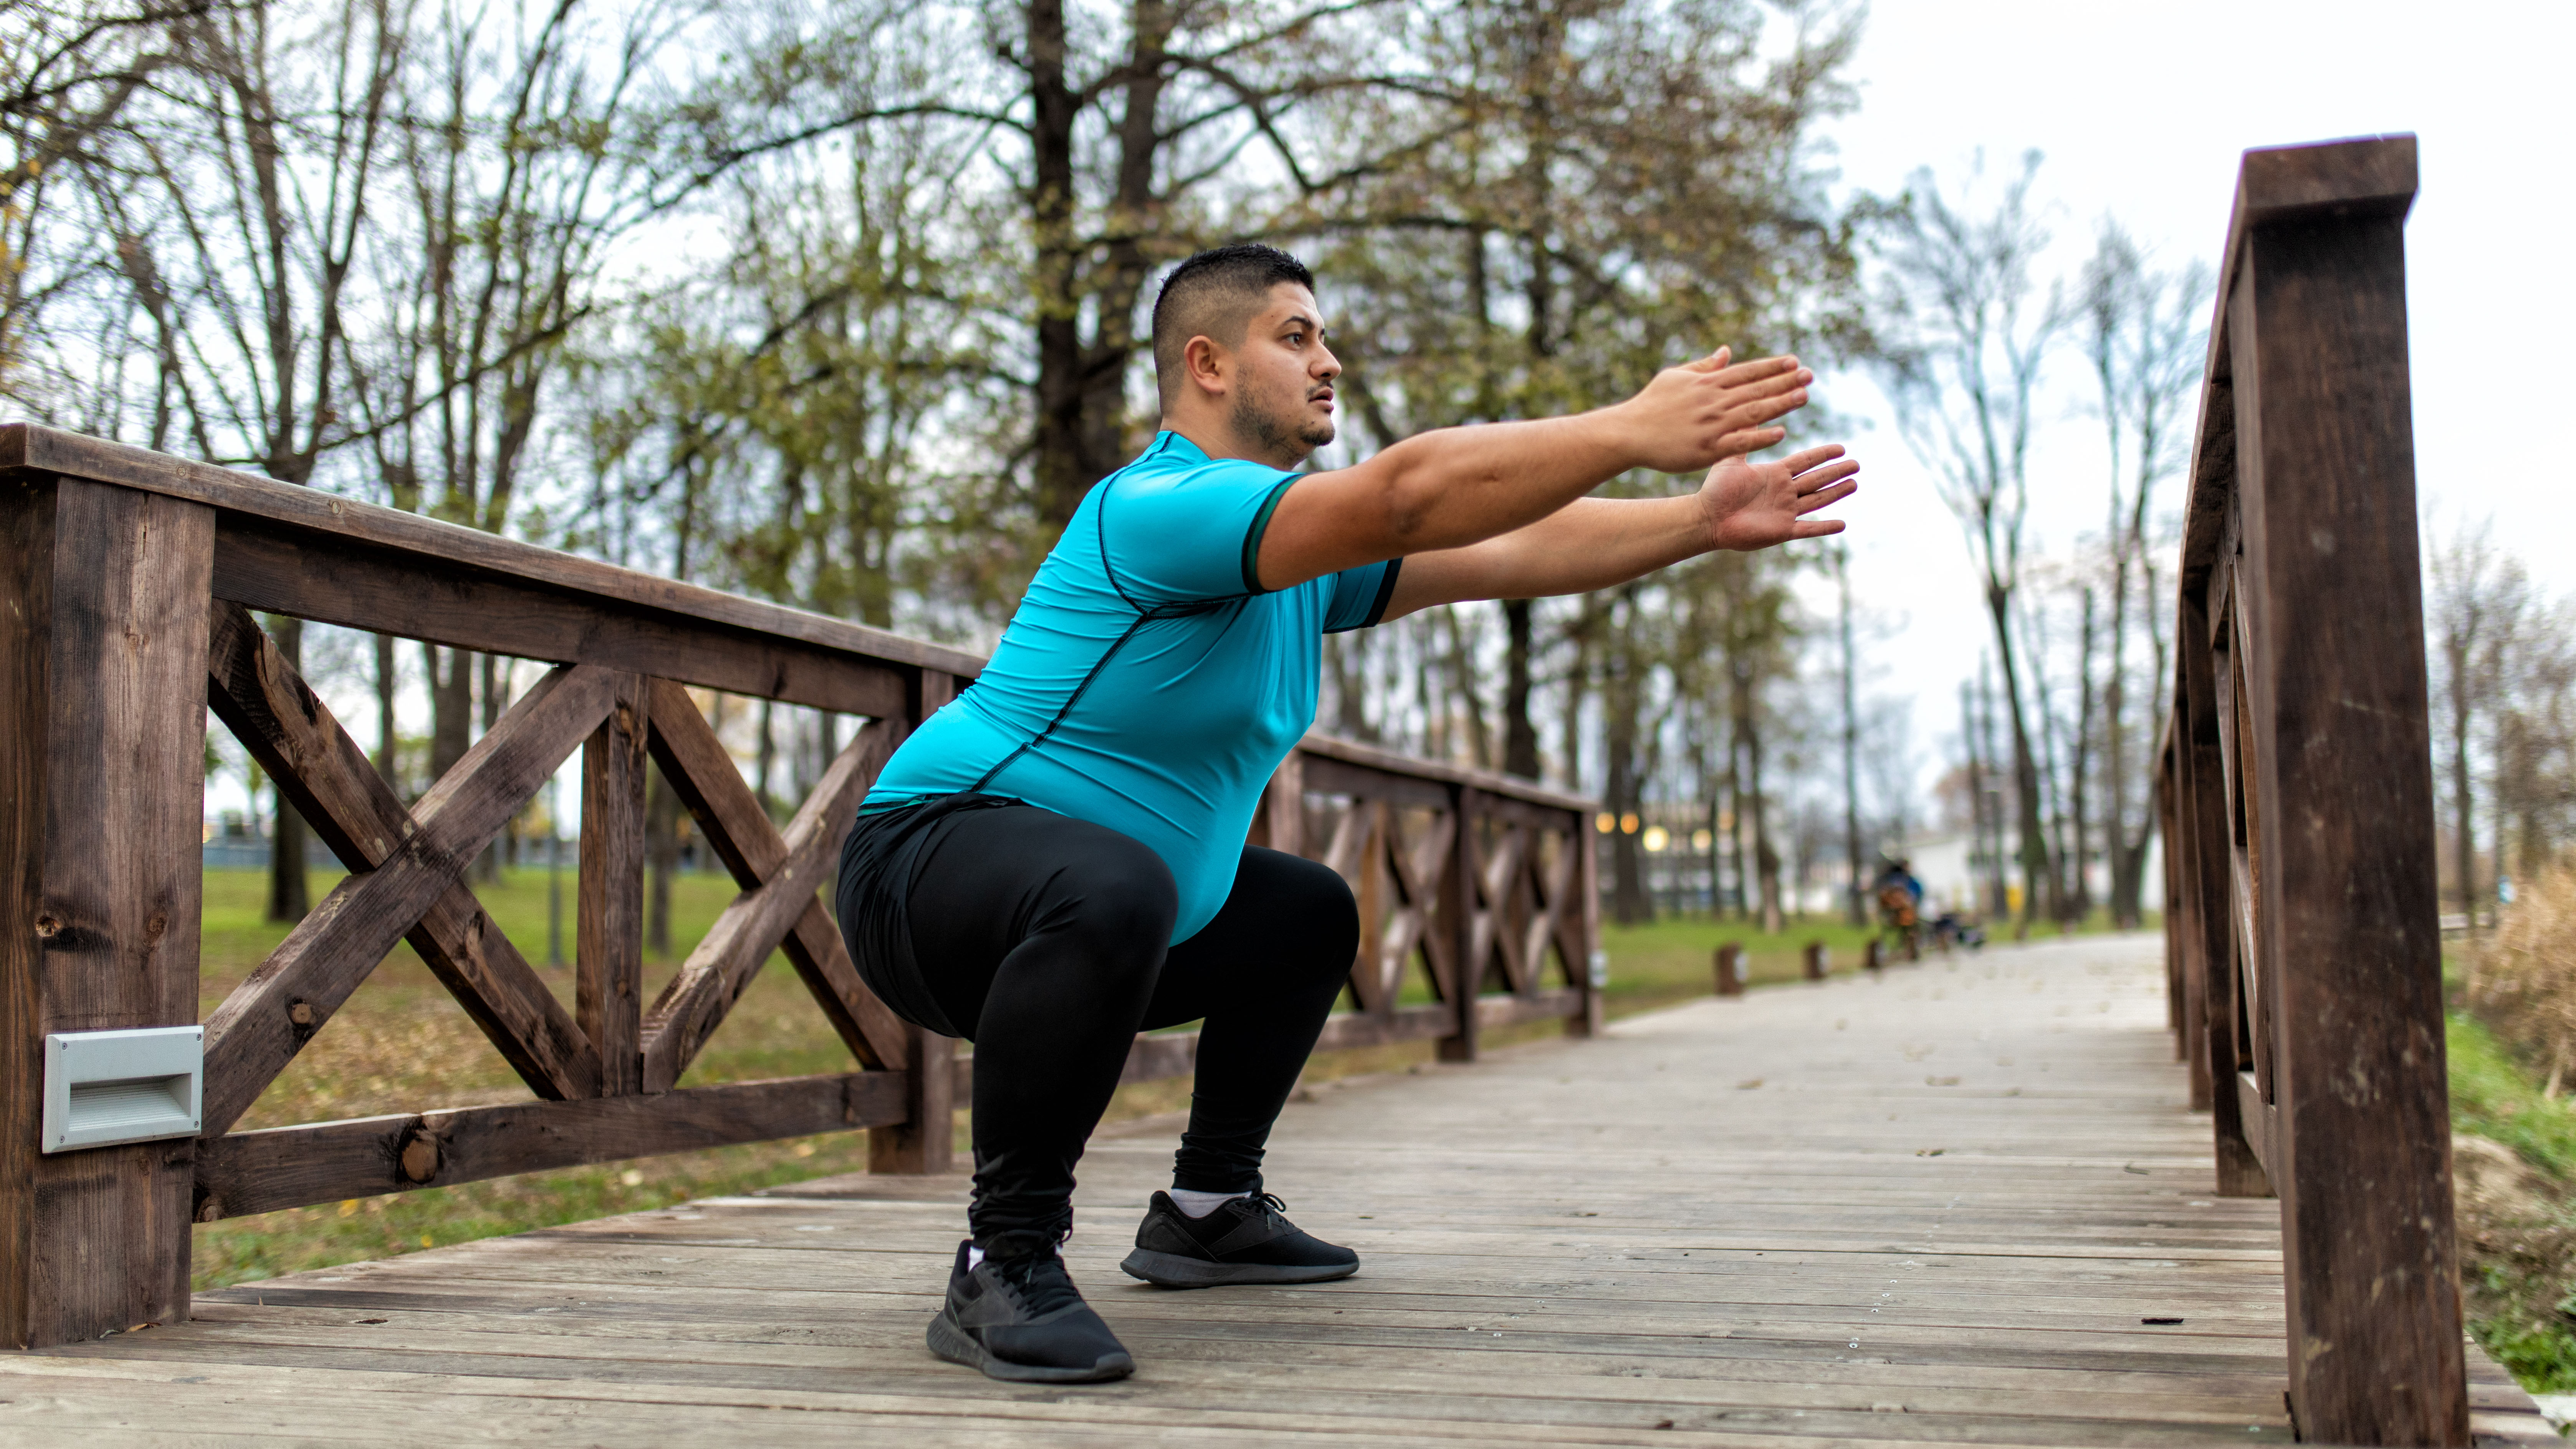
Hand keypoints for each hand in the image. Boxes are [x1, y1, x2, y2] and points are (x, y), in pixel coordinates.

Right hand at [1616, 347, 1813, 473]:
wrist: (1628, 433)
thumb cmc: (1650, 404)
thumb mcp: (1676, 377)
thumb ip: (1705, 366)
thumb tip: (1727, 351)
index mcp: (1707, 383)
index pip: (1747, 372)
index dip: (1772, 367)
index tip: (1794, 362)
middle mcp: (1713, 401)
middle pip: (1756, 389)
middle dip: (1785, 382)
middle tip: (1810, 376)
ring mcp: (1711, 425)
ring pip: (1753, 413)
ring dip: (1781, 404)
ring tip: (1804, 397)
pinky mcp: (1707, 449)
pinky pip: (1740, 442)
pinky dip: (1760, 437)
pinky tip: (1781, 433)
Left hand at [1699, 443, 1857, 550]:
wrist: (1706, 518)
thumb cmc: (1715, 490)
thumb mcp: (1731, 459)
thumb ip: (1744, 438)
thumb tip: (1746, 411)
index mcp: (1775, 474)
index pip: (1806, 461)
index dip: (1823, 454)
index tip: (1841, 448)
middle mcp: (1783, 491)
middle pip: (1816, 479)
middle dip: (1836, 471)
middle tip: (1856, 464)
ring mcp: (1785, 511)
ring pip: (1817, 500)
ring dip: (1836, 492)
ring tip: (1854, 484)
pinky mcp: (1781, 530)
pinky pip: (1808, 529)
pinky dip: (1824, 527)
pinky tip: (1842, 524)